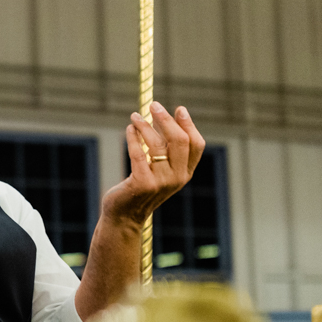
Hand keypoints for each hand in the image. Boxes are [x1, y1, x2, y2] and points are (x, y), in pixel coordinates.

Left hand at [104, 102, 204, 227]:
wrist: (125, 216)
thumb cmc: (142, 187)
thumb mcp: (161, 170)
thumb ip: (166, 150)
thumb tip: (162, 116)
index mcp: (185, 173)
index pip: (197, 144)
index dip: (189, 124)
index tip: (179, 109)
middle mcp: (177, 178)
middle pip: (180, 140)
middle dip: (166, 119)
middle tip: (154, 105)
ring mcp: (161, 182)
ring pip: (157, 144)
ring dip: (144, 125)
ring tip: (134, 116)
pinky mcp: (142, 183)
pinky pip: (138, 152)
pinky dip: (132, 137)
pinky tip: (129, 129)